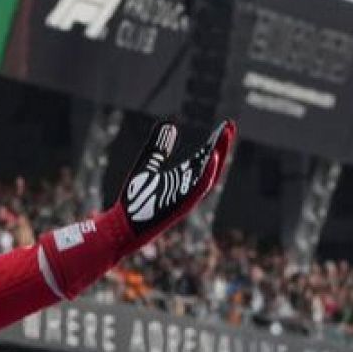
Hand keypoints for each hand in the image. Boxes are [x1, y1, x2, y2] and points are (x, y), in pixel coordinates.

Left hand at [115, 119, 234, 247]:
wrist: (121, 226)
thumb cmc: (134, 200)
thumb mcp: (147, 165)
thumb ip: (158, 147)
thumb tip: (169, 124)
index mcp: (182, 178)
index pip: (205, 157)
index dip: (216, 141)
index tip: (226, 125)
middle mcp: (188, 187)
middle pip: (212, 164)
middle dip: (223, 145)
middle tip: (230, 125)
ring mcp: (186, 197)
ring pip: (209, 175)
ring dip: (219, 155)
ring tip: (225, 134)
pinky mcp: (181, 206)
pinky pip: (198, 189)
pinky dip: (207, 173)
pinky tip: (212, 156)